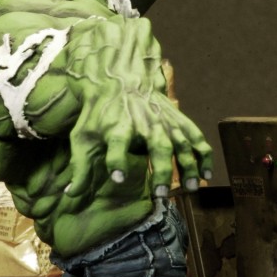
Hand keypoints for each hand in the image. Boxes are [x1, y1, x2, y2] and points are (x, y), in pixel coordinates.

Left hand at [64, 16, 212, 197]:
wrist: (119, 79)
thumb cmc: (99, 114)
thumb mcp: (83, 137)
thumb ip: (80, 169)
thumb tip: (70, 197)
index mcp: (117, 126)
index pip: (116, 143)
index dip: (117, 160)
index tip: (117, 178)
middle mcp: (144, 123)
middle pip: (157, 145)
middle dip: (160, 168)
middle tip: (160, 192)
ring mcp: (165, 120)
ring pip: (181, 143)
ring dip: (188, 166)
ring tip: (192, 188)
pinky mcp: (178, 120)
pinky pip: (196, 137)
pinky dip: (204, 154)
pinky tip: (206, 174)